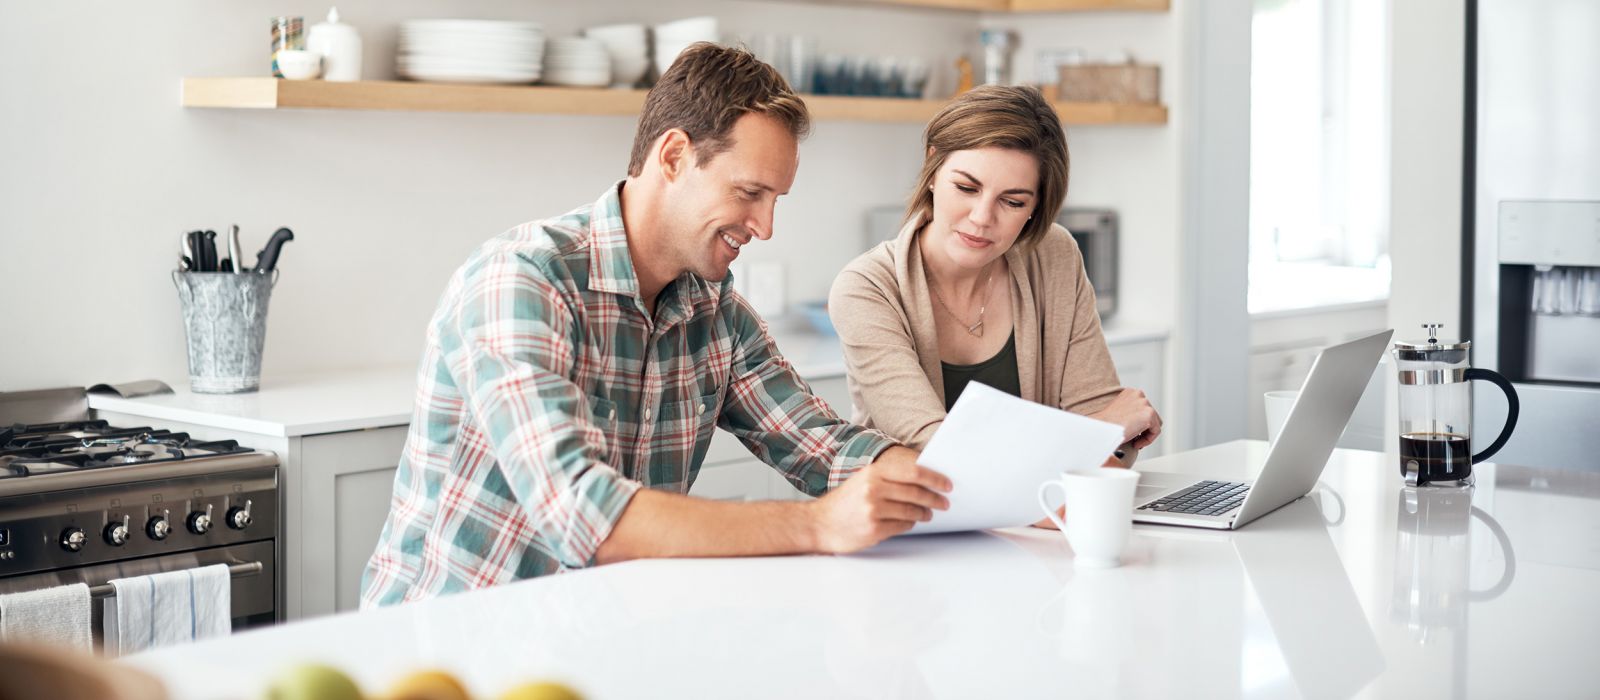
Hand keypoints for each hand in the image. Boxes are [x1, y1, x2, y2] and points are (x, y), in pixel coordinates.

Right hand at [809, 447, 951, 553]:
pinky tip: (910, 522)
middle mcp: (873, 489)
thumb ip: (888, 478)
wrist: (819, 524)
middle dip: (934, 498)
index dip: (934, 478)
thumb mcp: (862, 481)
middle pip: (916, 492)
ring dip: (924, 513)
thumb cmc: (843, 504)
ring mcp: (873, 510)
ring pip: (912, 510)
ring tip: (928, 513)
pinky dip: (910, 524)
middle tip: (944, 502)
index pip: (913, 471)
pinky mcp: (874, 529)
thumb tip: (921, 480)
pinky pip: (902, 526)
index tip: (946, 484)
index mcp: (873, 472)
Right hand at [1090, 389, 1161, 448]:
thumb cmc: (1105, 425)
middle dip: (1144, 428)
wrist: (1101, 429)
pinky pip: (1156, 431)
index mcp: (1130, 393)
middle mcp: (1138, 394)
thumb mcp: (1118, 413)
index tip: (1132, 432)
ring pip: (1155, 423)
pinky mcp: (1149, 414)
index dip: (1139, 423)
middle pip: (1152, 415)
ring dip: (1146, 434)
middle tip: (1134, 438)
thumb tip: (1138, 422)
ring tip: (1134, 441)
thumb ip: (1130, 412)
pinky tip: (1135, 443)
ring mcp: (1144, 403)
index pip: (1143, 409)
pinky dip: (1148, 440)